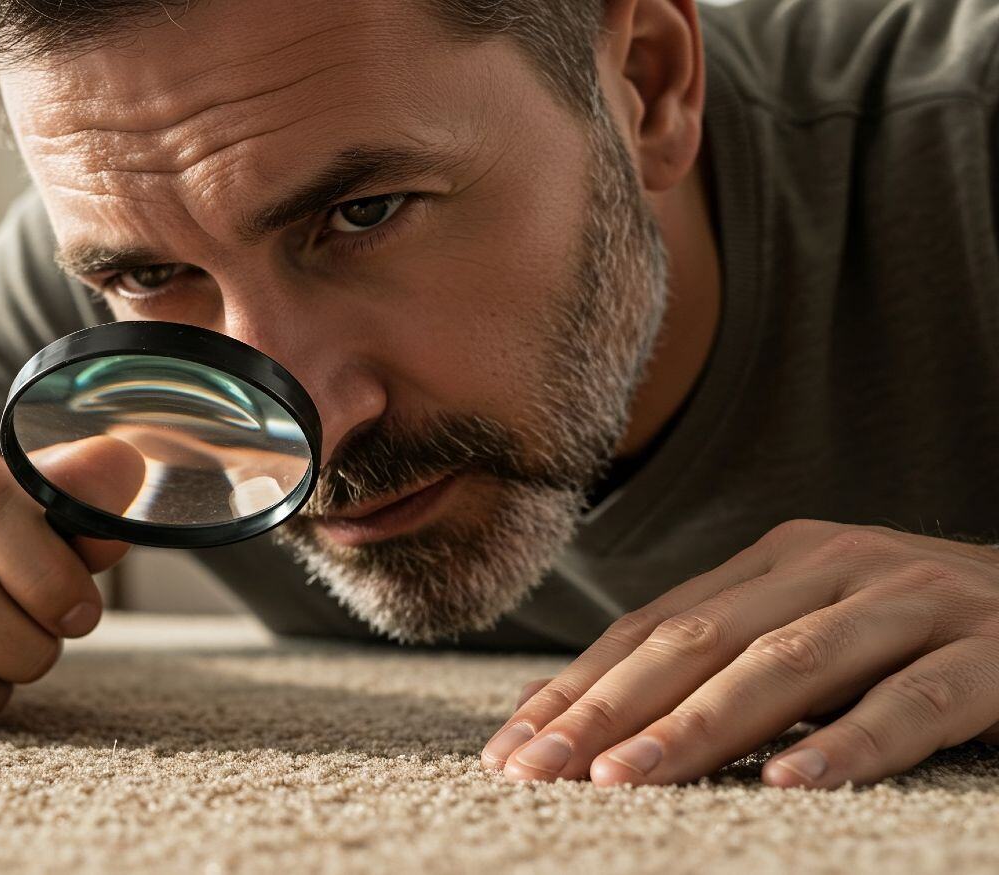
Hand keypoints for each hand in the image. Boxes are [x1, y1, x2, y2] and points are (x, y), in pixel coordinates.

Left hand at [480, 519, 998, 787]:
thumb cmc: (926, 640)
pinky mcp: (994, 652)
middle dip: (606, 709)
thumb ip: (729, 661)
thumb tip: (591, 722)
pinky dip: (850, 743)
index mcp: (784, 559)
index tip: (510, 748)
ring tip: (625, 780)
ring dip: (698, 726)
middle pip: (699, 641)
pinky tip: (791, 783)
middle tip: (537, 770)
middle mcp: (839, 564)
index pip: (656, 626)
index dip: (578, 686)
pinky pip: (914, 702)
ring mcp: (916, 600)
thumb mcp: (819, 635)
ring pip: (787, 664)